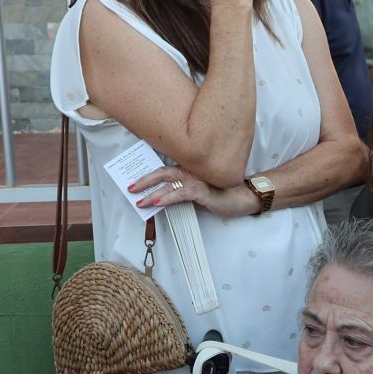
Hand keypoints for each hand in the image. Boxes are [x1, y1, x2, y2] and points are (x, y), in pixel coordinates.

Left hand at [129, 164, 259, 218]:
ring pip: (170, 183)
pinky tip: (158, 203)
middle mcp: (191, 172)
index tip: (134, 182)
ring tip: (140, 201)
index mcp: (189, 171)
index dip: (148, 176)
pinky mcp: (203, 191)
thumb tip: (161, 200)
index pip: (165, 171)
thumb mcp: (197, 194)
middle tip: (130, 188)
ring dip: (152, 193)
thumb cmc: (220, 196)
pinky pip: (182, 193)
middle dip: (144, 181)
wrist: (242, 198)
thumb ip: (181, 193)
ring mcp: (197, 180)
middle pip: (163, 172)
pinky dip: (169, 198)